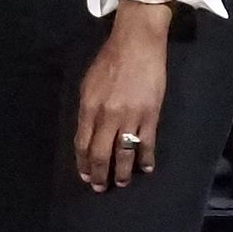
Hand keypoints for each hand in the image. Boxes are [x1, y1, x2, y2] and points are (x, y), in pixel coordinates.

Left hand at [73, 2, 172, 190]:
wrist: (136, 45)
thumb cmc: (109, 61)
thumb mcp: (88, 84)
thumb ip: (88, 109)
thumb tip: (87, 130)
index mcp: (88, 107)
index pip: (82, 143)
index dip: (82, 162)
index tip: (84, 174)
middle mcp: (107, 116)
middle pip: (100, 152)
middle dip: (98, 173)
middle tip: (99, 186)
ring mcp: (130, 117)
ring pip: (123, 152)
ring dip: (121, 171)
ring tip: (120, 183)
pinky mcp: (150, 114)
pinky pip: (146, 143)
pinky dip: (145, 158)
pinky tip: (145, 168)